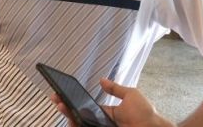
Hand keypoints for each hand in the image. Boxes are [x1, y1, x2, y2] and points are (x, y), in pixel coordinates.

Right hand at [51, 79, 173, 126]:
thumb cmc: (146, 113)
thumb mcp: (130, 95)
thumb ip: (115, 88)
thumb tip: (102, 80)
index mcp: (107, 114)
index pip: (86, 108)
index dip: (74, 102)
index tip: (63, 94)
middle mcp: (102, 123)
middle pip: (80, 116)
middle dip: (67, 108)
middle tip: (56, 99)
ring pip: (82, 125)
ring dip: (70, 116)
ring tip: (62, 107)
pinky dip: (79, 125)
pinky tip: (72, 120)